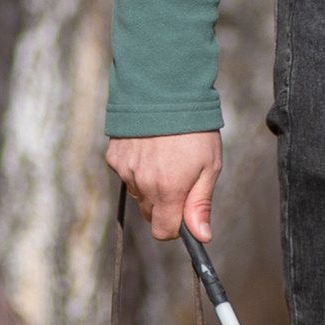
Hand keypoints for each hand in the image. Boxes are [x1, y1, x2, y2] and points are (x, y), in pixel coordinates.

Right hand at [107, 131, 221, 243]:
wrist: (165, 89)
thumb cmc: (194, 127)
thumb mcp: (209, 165)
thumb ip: (201, 203)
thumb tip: (202, 236)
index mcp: (168, 190)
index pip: (163, 232)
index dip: (175, 228)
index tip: (184, 215)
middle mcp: (143, 184)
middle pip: (150, 213)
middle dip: (164, 204)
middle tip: (179, 177)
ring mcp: (125, 170)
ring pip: (138, 192)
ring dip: (150, 184)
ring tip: (165, 155)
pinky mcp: (114, 157)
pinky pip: (126, 173)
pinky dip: (136, 167)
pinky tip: (149, 146)